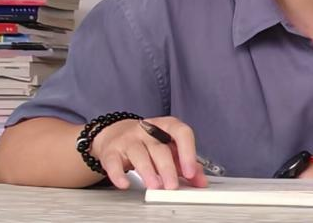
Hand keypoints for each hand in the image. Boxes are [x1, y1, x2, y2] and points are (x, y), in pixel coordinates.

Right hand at [89, 116, 208, 189]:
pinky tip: (125, 183)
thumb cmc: (147, 142)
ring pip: (139, 154)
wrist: (115, 134)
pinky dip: (118, 174)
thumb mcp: (168, 148)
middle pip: (159, 147)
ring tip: (154, 186)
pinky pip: (114, 162)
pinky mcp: (111, 151)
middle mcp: (147, 130)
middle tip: (172, 186)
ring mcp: (128, 139)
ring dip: (147, 171)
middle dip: (167, 168)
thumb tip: (200, 181)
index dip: (188, 152)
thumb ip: (185, 163)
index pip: (181, 132)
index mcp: (165, 126)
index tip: (190, 171)